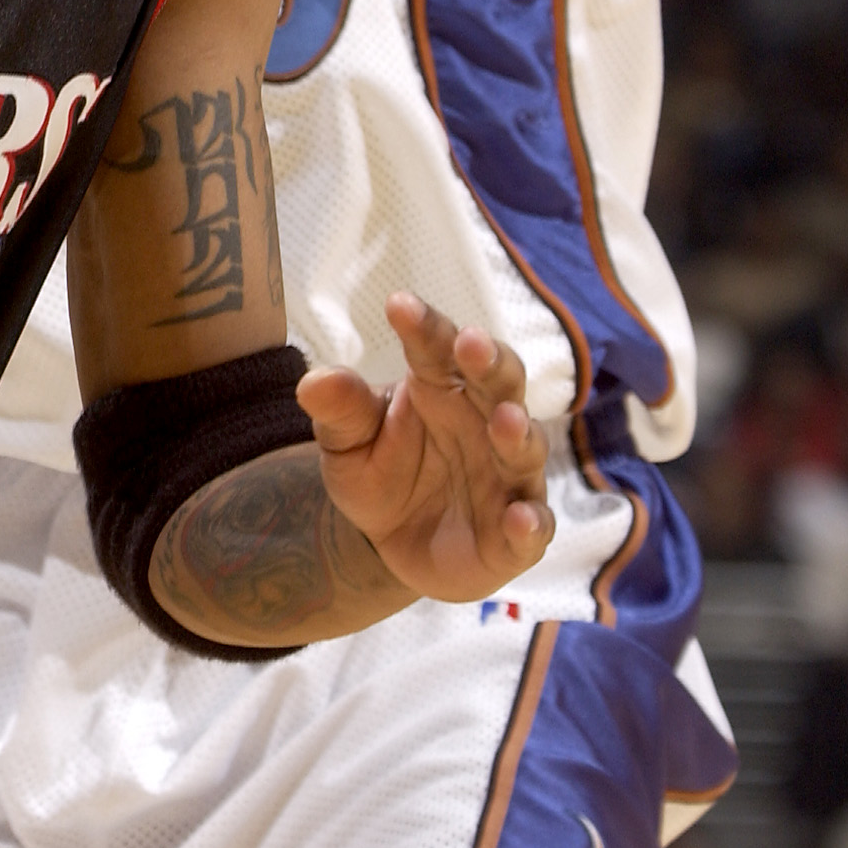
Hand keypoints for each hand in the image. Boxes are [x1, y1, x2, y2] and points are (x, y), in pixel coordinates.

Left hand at [298, 292, 553, 602]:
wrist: (385, 541)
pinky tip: (521, 518)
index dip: (425, 327)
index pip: (438, 347)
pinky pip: (534, 525)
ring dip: (518, 433)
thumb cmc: (375, 472)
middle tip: (472, 344)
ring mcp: (506, 476)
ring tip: (505, 420)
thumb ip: (340, 410)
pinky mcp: (515, 532)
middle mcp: (484, 422)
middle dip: (490, 362)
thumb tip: (313, 382)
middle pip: (498, 383)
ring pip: (523, 447)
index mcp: (441, 387)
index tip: (399, 305)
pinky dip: (532, 523)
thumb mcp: (346, 442)